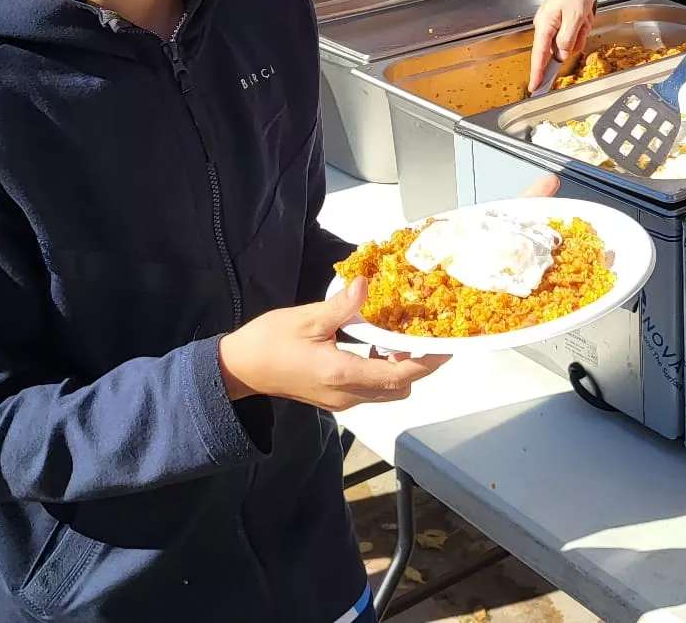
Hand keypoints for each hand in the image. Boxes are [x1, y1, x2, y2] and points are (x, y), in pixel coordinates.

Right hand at [219, 280, 449, 410]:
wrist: (240, 369)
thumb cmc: (269, 341)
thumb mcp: (306, 318)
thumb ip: (342, 306)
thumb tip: (366, 284)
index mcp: (343, 373)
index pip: (399, 374)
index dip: (427, 361)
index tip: (445, 345)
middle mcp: (347, 394)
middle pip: (399, 389)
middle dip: (418, 366)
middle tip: (424, 335)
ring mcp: (341, 401)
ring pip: (387, 393)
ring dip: (401, 370)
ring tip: (402, 338)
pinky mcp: (335, 400)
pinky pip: (371, 391)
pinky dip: (383, 372)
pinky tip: (375, 346)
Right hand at [528, 0, 597, 91]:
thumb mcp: (574, 17)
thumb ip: (567, 40)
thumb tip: (561, 56)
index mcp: (545, 26)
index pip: (539, 55)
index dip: (537, 73)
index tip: (534, 87)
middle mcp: (545, 27)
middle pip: (558, 49)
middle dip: (574, 39)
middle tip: (582, 23)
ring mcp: (553, 24)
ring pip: (569, 42)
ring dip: (580, 31)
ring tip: (584, 15)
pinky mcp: (561, 22)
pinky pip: (573, 34)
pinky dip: (581, 27)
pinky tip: (584, 15)